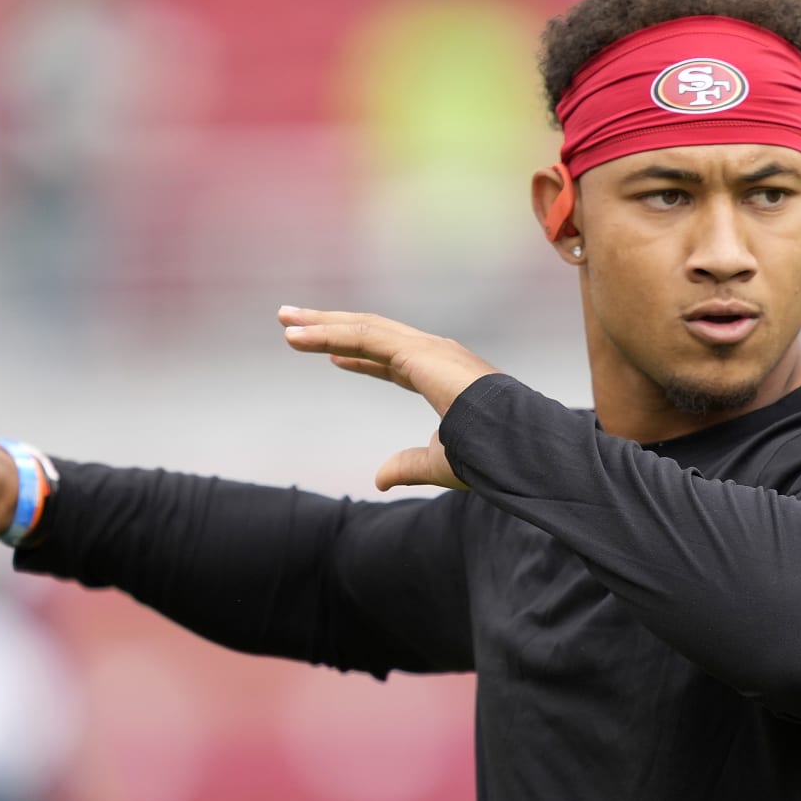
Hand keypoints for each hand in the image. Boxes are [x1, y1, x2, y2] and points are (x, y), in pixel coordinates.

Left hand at [278, 306, 499, 490]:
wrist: (515, 447)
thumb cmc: (490, 456)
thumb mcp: (439, 464)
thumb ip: (408, 466)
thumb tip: (379, 479)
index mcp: (442, 376)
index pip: (392, 359)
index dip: (360, 356)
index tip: (332, 354)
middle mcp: (434, 354)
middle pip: (372, 334)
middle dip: (331, 327)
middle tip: (292, 322)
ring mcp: (426, 348)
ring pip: (363, 328)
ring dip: (321, 324)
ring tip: (285, 320)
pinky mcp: (416, 352)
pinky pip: (364, 337)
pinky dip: (328, 334)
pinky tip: (298, 338)